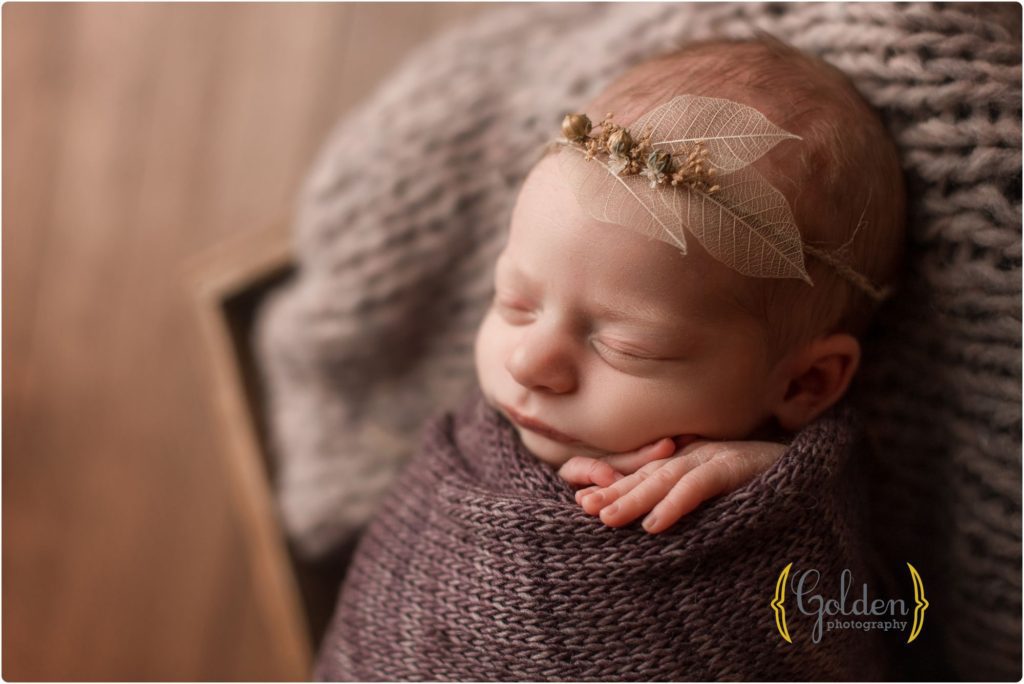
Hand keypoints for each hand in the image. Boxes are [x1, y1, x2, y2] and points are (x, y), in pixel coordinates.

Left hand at [558, 440, 786, 533]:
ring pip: (667, 478)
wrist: (821, 474)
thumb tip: (654, 523)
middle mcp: (700, 455)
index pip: (647, 472)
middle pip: (649, 473)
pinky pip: (701, 486)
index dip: (614, 485)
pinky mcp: (739, 468)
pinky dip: (676, 503)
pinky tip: (654, 524)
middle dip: (614, 490)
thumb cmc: (771, 490)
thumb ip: (692, 500)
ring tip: (606, 518)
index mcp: (693, 460)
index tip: (580, 501)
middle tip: (583, 508)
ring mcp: (719, 458)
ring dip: (635, 498)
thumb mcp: (724, 499)